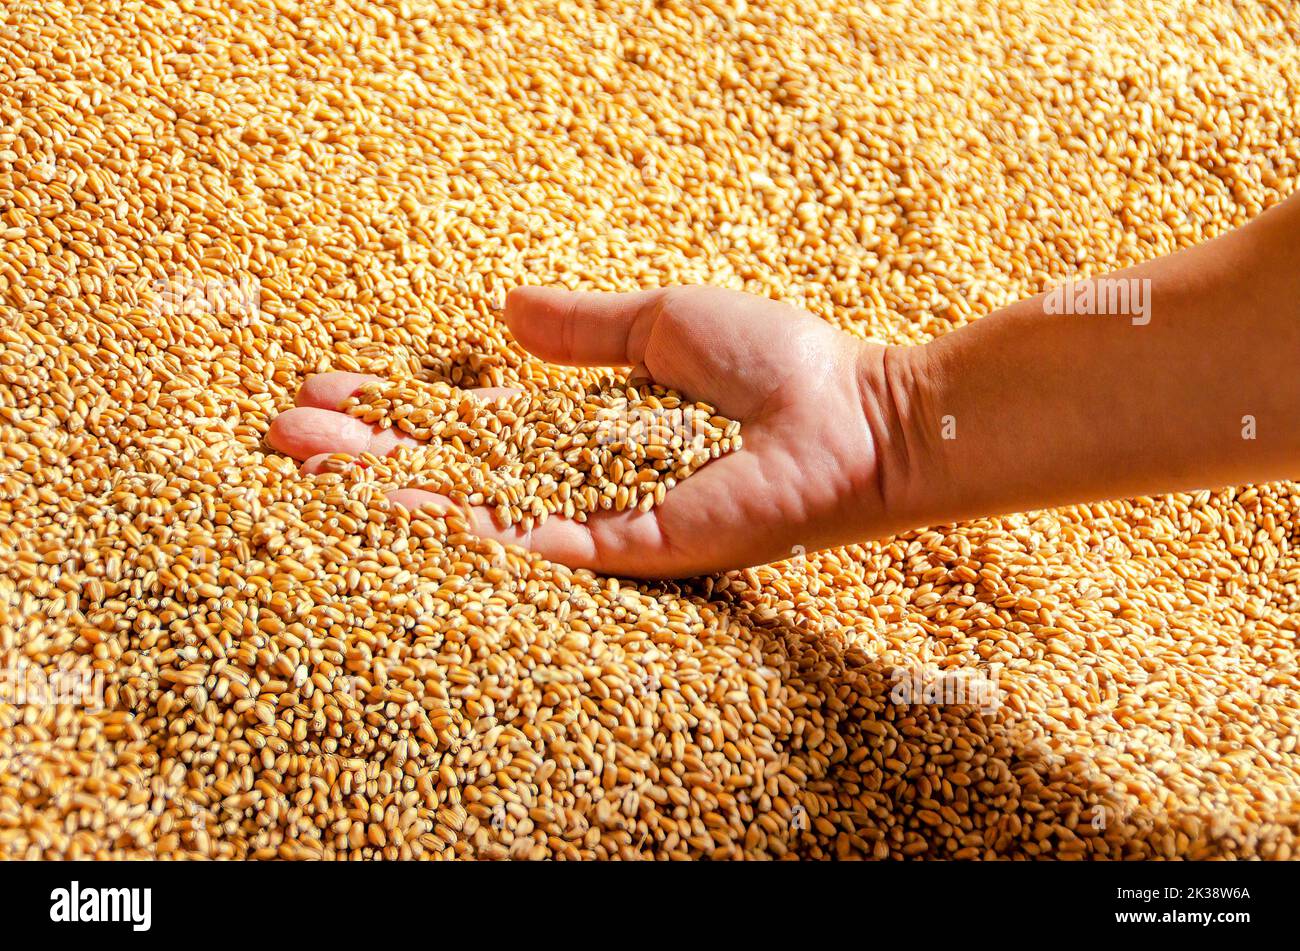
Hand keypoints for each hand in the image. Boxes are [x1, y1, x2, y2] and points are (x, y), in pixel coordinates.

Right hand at [268, 286, 916, 576]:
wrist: (852, 416)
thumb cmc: (772, 364)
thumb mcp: (661, 322)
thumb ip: (582, 326)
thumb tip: (504, 311)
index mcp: (581, 426)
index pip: (468, 424)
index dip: (399, 411)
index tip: (329, 392)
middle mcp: (577, 480)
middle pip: (455, 473)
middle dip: (370, 457)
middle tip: (286, 440)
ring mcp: (598, 521)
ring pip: (479, 516)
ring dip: (396, 499)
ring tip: (316, 479)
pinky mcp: (631, 549)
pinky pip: (538, 548)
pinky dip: (471, 536)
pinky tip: (401, 518)